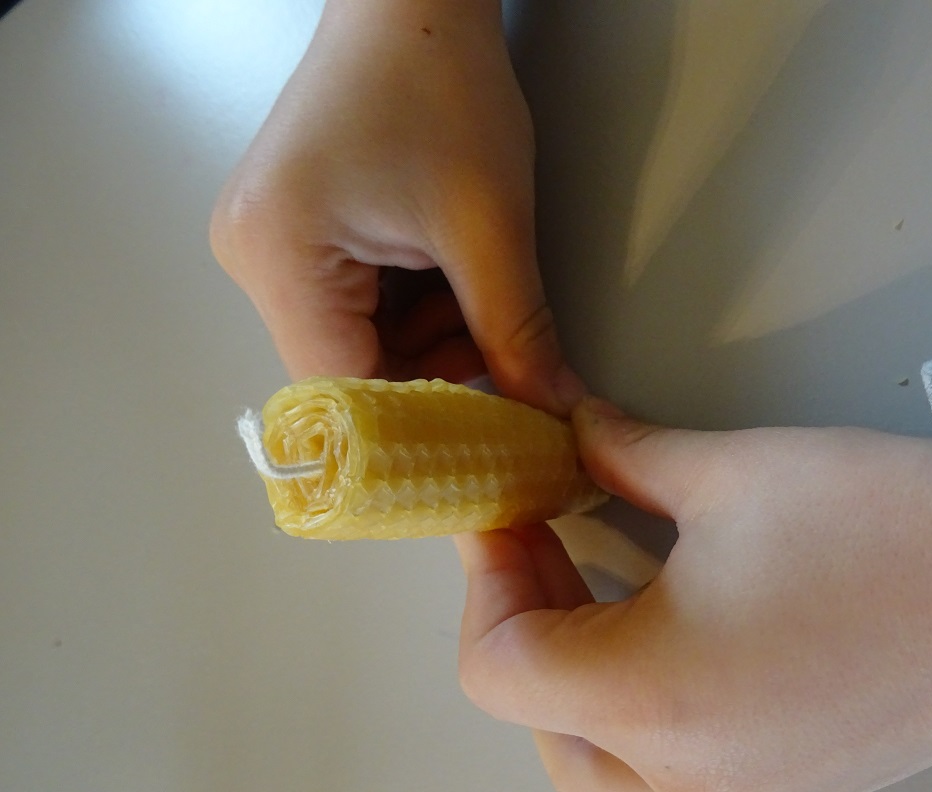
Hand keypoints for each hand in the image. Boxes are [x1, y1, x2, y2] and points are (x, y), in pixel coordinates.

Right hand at [211, 0, 581, 412]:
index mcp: (277, 254)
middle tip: (502, 361)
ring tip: (476, 287)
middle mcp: (252, 257)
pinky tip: (448, 272)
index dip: (417, 422)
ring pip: (360, 341)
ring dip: (430, 336)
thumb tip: (549, 409)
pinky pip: (356, 304)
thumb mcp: (490, 225)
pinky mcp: (296, 232)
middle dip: (433, 370)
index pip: (341, 390)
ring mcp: (269, 244)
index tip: (483, 439)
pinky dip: (412, 307)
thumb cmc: (437, 82)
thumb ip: (518, 333)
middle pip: (348, 369)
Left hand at [455, 399, 931, 791]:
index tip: (506, 515)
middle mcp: (687, 776)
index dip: (486, 580)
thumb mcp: (730, 473)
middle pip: (540, 725)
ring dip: (575, 681)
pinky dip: (639, 722)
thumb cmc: (892, 531)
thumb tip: (574, 434)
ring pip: (599, 768)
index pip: (500, 666)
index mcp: (654, 699)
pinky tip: (663, 644)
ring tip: (600, 585)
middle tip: (547, 541)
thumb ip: (621, 455)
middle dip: (526, 626)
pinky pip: (669, 786)